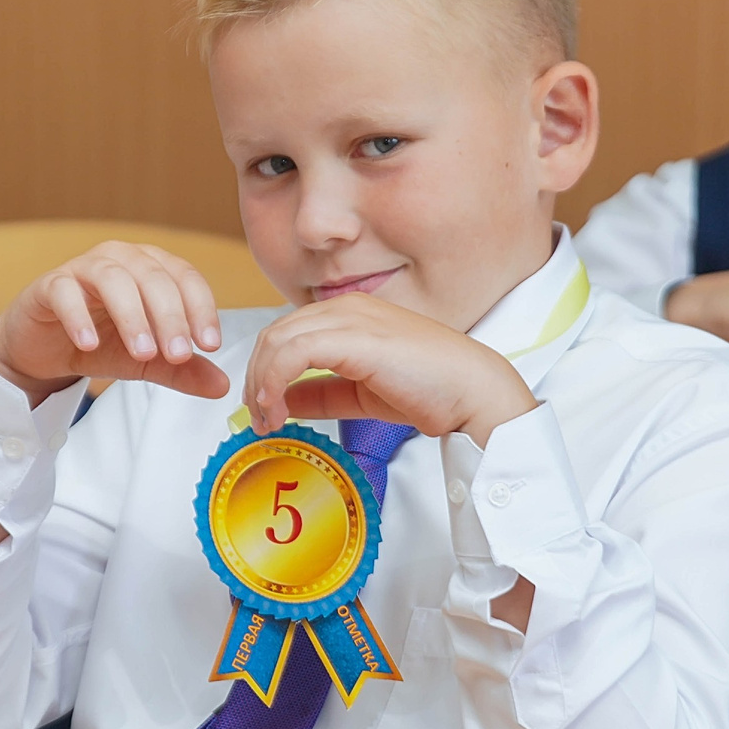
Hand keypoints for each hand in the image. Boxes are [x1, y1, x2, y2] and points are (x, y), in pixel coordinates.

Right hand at [0, 241, 230, 405]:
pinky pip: (65, 291)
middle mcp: (121, 258)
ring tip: (142, 352)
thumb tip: (222, 387)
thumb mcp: (146, 361)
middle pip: (153, 277)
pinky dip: (78, 316)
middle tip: (178, 354)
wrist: (46, 350)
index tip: (210, 345)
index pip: (185, 278)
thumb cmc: (101, 342)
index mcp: (152, 267)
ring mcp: (83, 267)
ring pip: (113, 278)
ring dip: (131, 316)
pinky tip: (89, 344)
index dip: (201, 309)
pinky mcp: (50, 284)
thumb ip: (181, 370)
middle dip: (170, 317)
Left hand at [243, 294, 535, 443]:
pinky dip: (275, 381)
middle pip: (274, 334)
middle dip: (255, 378)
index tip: (263, 410)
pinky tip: (278, 410)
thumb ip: (323, 394)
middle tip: (258, 418)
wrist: (473, 390)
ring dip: (261, 383)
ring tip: (266, 420)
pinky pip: (293, 352)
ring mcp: (349, 318)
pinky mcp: (354, 338)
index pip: (286, 333)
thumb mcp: (362, 393)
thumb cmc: (431, 390)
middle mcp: (345, 308)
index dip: (264, 371)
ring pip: (277, 341)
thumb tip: (285, 402)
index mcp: (349, 314)